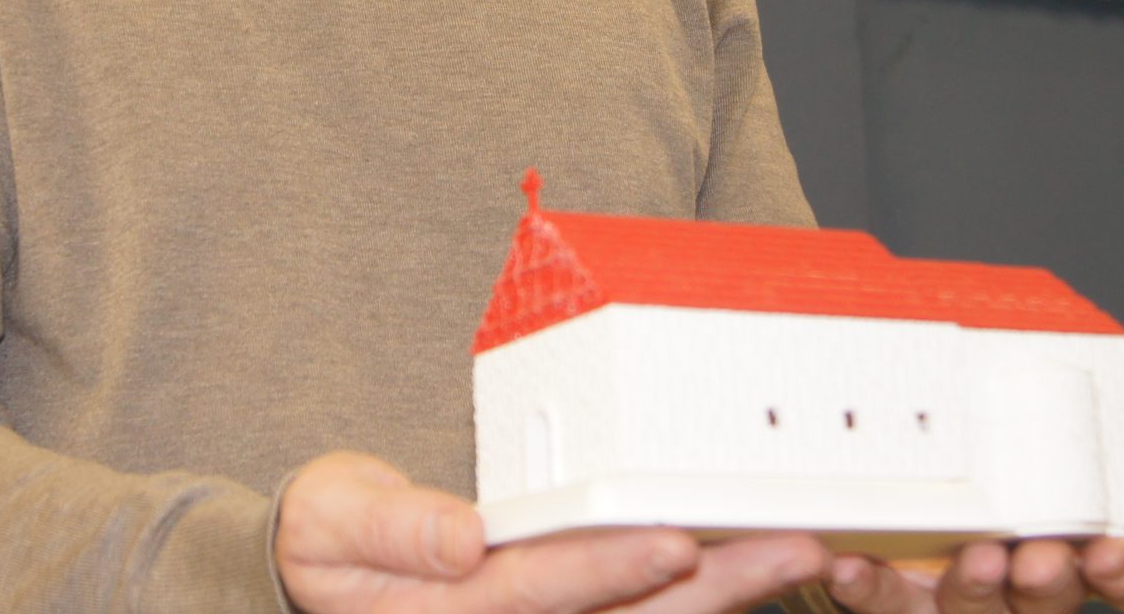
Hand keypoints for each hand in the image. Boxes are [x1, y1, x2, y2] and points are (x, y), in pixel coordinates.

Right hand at [276, 450, 832, 613]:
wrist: (319, 575)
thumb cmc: (329, 538)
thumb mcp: (332, 519)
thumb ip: (395, 528)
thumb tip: (462, 538)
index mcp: (457, 610)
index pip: (546, 588)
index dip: (614, 567)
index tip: (675, 540)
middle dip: (716, 584)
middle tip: (795, 547)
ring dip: (730, 594)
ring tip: (804, 553)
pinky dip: (703, 598)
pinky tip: (760, 573)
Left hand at [820, 381, 1123, 613]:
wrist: (868, 471)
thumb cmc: (982, 464)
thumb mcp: (1053, 427)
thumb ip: (1121, 419)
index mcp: (1060, 544)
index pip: (1118, 580)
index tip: (1111, 551)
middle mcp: (1012, 584)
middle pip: (1048, 603)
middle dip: (1049, 585)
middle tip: (1037, 557)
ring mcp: (948, 599)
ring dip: (973, 593)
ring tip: (970, 559)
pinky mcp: (884, 600)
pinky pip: (877, 605)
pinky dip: (866, 587)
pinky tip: (851, 563)